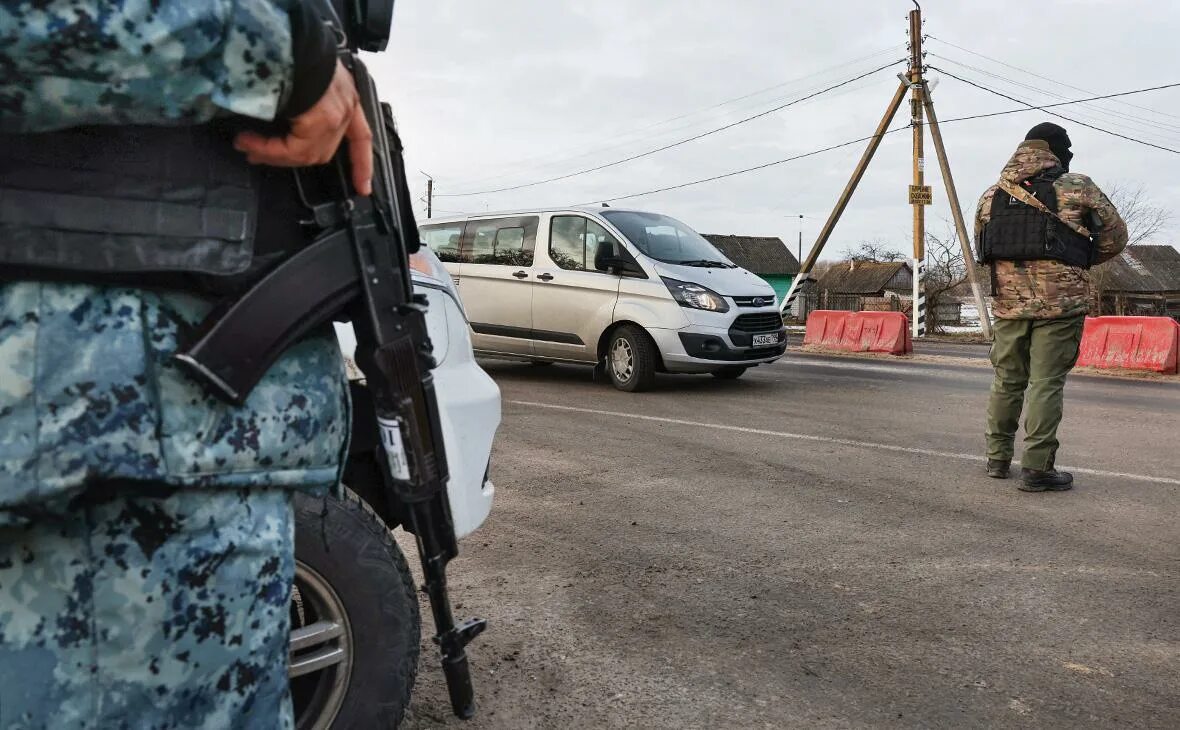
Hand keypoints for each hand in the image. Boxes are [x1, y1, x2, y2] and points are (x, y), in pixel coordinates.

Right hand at [234, 60, 373, 195]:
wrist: (293, 39)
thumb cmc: (294, 51)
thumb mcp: (303, 80)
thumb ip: (301, 107)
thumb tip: (274, 134)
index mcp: (347, 98)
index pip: (361, 138)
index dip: (362, 164)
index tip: (363, 189)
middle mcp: (346, 109)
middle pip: (322, 150)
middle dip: (288, 157)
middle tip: (257, 154)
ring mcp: (336, 115)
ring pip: (306, 153)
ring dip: (273, 154)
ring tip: (247, 147)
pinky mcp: (321, 120)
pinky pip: (293, 148)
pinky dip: (269, 150)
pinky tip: (249, 143)